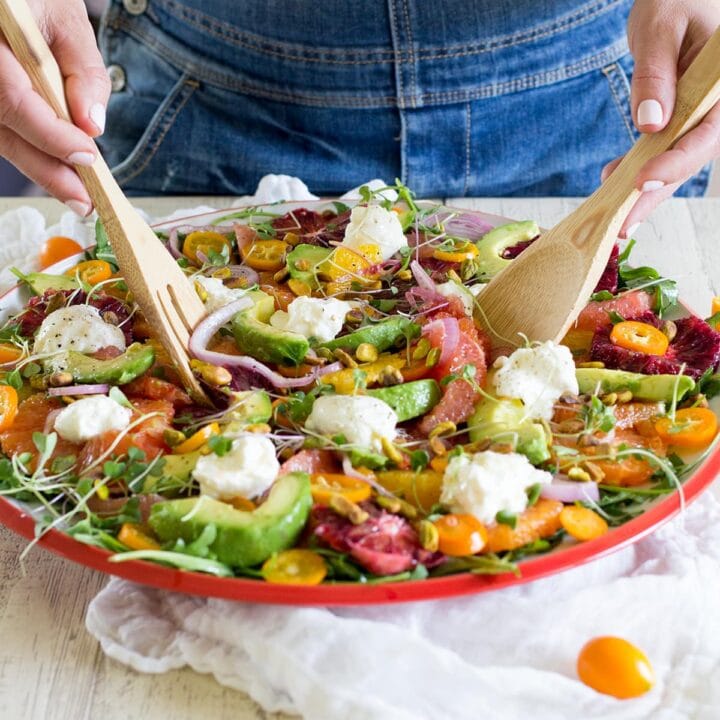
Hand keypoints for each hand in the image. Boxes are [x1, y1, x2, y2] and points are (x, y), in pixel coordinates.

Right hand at [0, 0, 109, 213]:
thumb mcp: (64, 17)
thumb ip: (82, 70)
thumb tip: (93, 126)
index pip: (13, 101)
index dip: (52, 135)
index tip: (88, 157)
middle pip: (3, 130)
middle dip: (46, 169)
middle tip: (85, 201)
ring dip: (38, 167)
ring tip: (77, 193)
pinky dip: (28, 149)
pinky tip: (57, 168)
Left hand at [602, 0, 719, 236]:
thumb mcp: (660, 28)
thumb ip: (655, 74)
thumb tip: (650, 124)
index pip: (707, 133)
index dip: (676, 162)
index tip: (642, 180)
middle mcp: (717, 105)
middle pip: (690, 157)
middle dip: (656, 192)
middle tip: (623, 222)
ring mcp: (698, 113)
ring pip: (675, 160)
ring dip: (645, 189)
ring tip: (615, 214)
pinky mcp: (679, 117)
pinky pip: (661, 148)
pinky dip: (637, 167)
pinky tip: (613, 179)